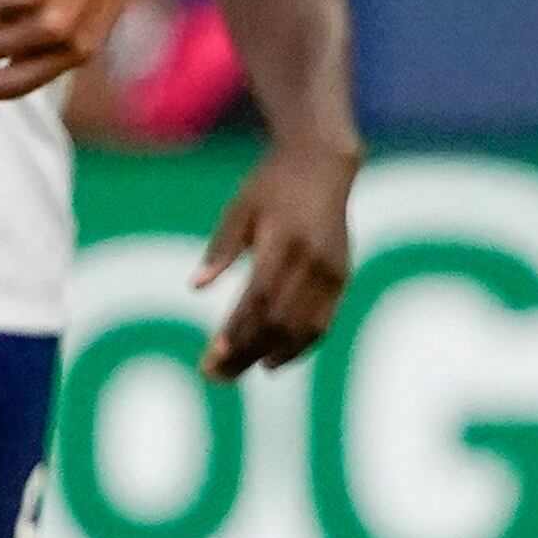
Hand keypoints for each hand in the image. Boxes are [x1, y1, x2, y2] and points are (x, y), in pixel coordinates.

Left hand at [194, 137, 357, 376]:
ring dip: (271, 356)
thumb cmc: (272, 184)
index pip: (258, 298)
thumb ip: (220, 248)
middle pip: (278, 321)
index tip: (214, 356)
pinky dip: (299, 347)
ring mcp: (331, 271)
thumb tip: (195, 287)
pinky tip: (275, 360)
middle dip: (246, 352)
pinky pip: (322, 323)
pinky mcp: (342, 278)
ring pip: (302, 329)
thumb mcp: (240, 207)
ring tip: (241, 372)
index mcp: (283, 240)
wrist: (323, 163)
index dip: (237, 331)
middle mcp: (311, 260)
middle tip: (216, 375)